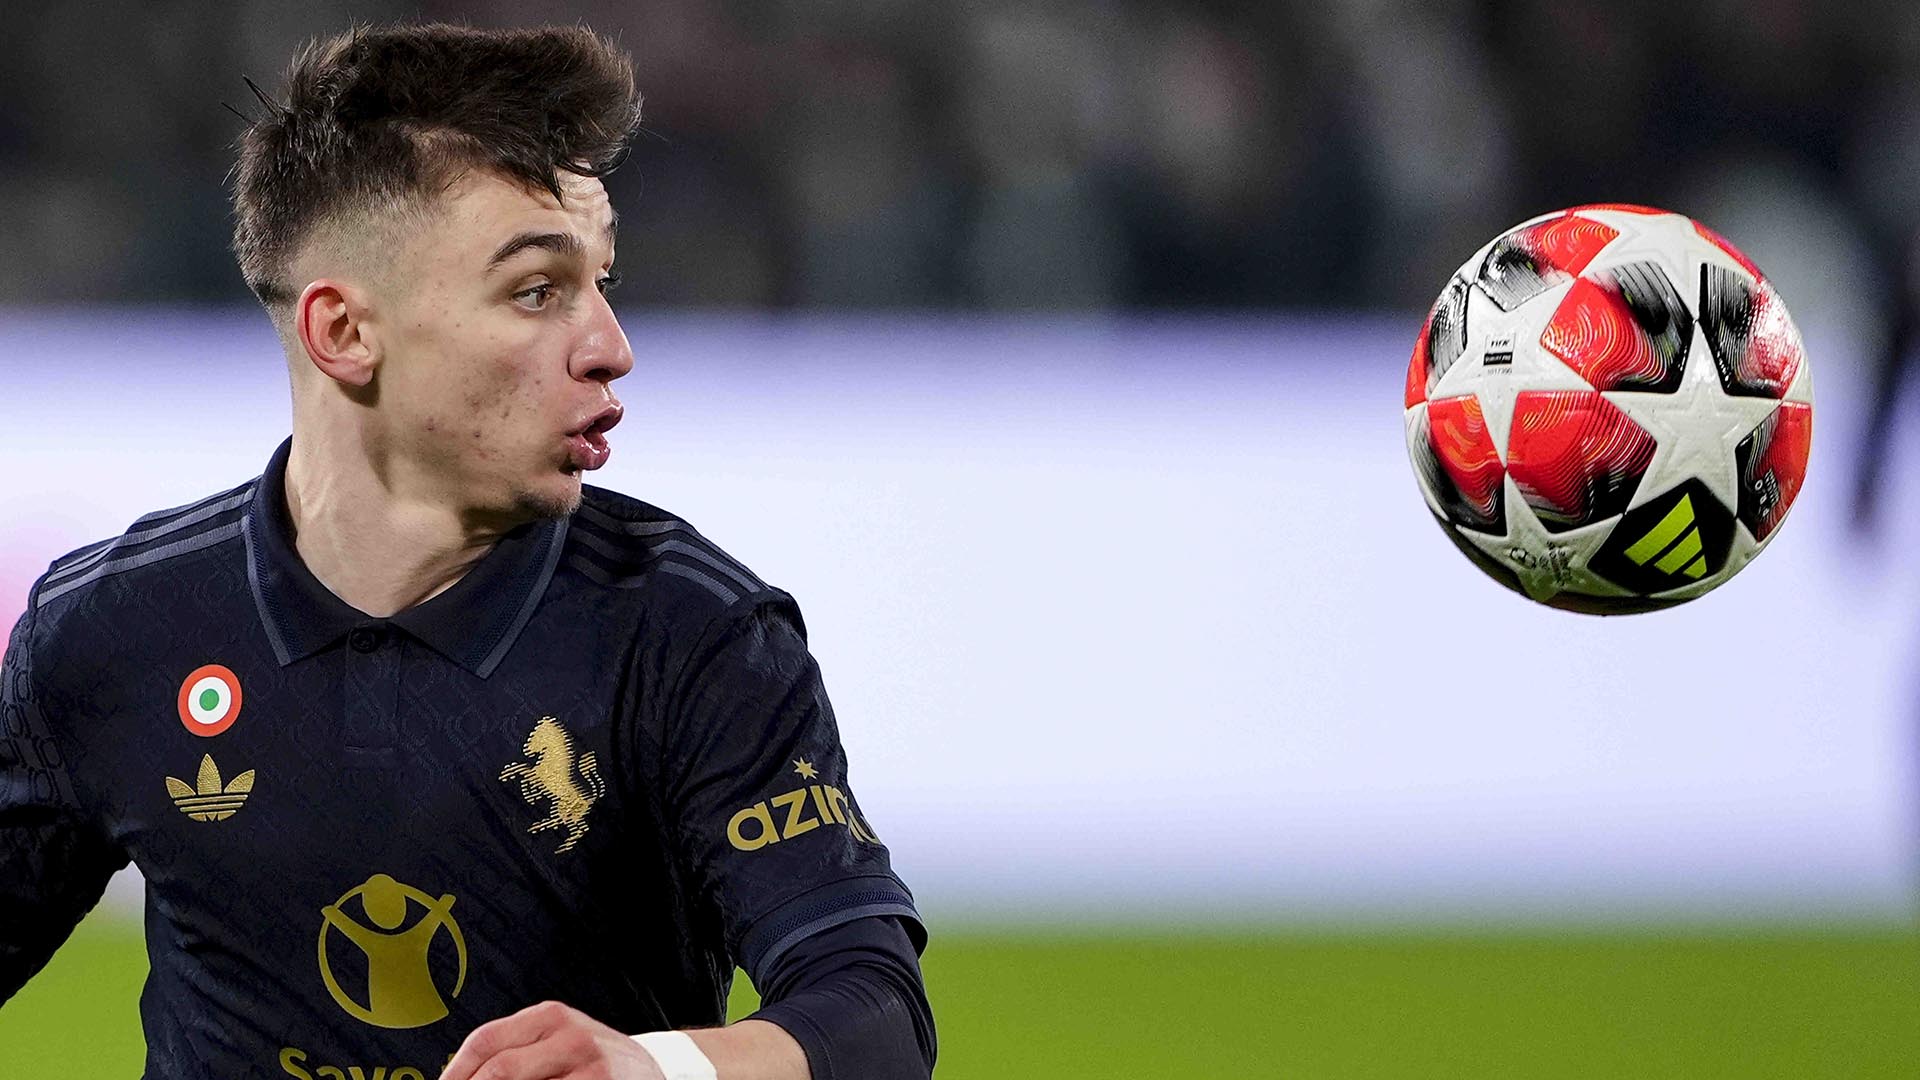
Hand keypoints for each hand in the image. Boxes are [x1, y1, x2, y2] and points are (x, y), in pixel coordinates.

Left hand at [441, 1000, 664, 1079]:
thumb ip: (517, 1051)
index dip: (455, 1072)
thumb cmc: (595, 1060)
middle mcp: (570, 1037)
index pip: (486, 1041)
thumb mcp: (559, 1040)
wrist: (653, 1071)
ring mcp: (588, 1067)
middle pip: (499, 1070)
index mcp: (550, 1017)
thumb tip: (460, 1074)